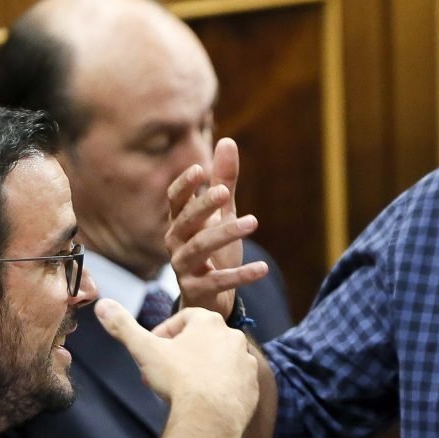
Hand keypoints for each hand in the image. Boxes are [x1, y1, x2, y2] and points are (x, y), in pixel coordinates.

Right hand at [95, 299, 257, 431]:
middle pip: (201, 341)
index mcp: (209, 322)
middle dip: (181, 354)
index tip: (152, 353)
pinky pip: (233, 382)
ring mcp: (246, 362)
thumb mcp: (144, 349)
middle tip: (163, 375)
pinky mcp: (253, 385)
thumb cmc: (178, 379)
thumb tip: (102, 304)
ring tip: (183, 390)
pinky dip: (219, 388)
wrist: (210, 417)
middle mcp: (233, 336)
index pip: (183, 319)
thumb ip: (123, 326)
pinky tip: (204, 401)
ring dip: (202, 370)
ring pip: (219, 361)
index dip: (164, 334)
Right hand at [165, 137, 269, 317]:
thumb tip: (227, 141)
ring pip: (201, 247)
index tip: (200, 169)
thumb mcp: (221, 214)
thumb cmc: (213, 249)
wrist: (209, 296)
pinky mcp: (197, 289)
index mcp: (179, 222)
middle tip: (225, 193)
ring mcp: (184, 266)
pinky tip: (263, 268)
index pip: (175, 199)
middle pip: (187, 221)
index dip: (185, 185)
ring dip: (226, 233)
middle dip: (204, 206)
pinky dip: (241, 274)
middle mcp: (176, 242)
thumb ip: (223, 181)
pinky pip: (218, 280)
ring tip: (253, 222)